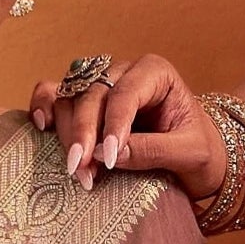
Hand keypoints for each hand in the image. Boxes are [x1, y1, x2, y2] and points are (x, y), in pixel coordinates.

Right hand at [29, 50, 228, 201]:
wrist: (198, 158)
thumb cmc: (200, 150)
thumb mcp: (191, 153)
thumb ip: (155, 150)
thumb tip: (105, 154)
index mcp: (156, 73)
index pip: (127, 92)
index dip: (114, 124)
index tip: (111, 158)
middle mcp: (124, 73)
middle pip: (92, 94)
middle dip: (85, 133)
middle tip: (83, 171)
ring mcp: (101, 86)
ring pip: (70, 97)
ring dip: (67, 133)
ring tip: (77, 170)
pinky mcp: (84, 104)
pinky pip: (54, 94)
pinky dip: (44, 106)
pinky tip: (43, 126)